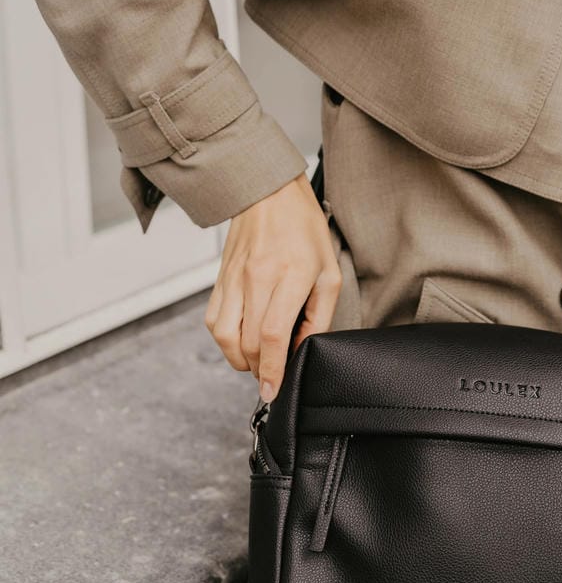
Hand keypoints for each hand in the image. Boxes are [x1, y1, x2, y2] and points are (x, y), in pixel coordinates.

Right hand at [204, 172, 342, 401]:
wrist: (266, 192)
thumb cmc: (303, 229)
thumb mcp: (327, 271)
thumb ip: (319, 315)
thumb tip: (302, 347)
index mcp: (291, 275)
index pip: (274, 334)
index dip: (273, 368)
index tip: (273, 389)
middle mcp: (257, 278)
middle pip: (247, 341)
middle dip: (259, 369)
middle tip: (271, 376)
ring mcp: (233, 278)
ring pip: (224, 335)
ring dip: (238, 358)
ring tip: (256, 361)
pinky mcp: (219, 278)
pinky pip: (213, 319)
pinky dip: (224, 339)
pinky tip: (240, 339)